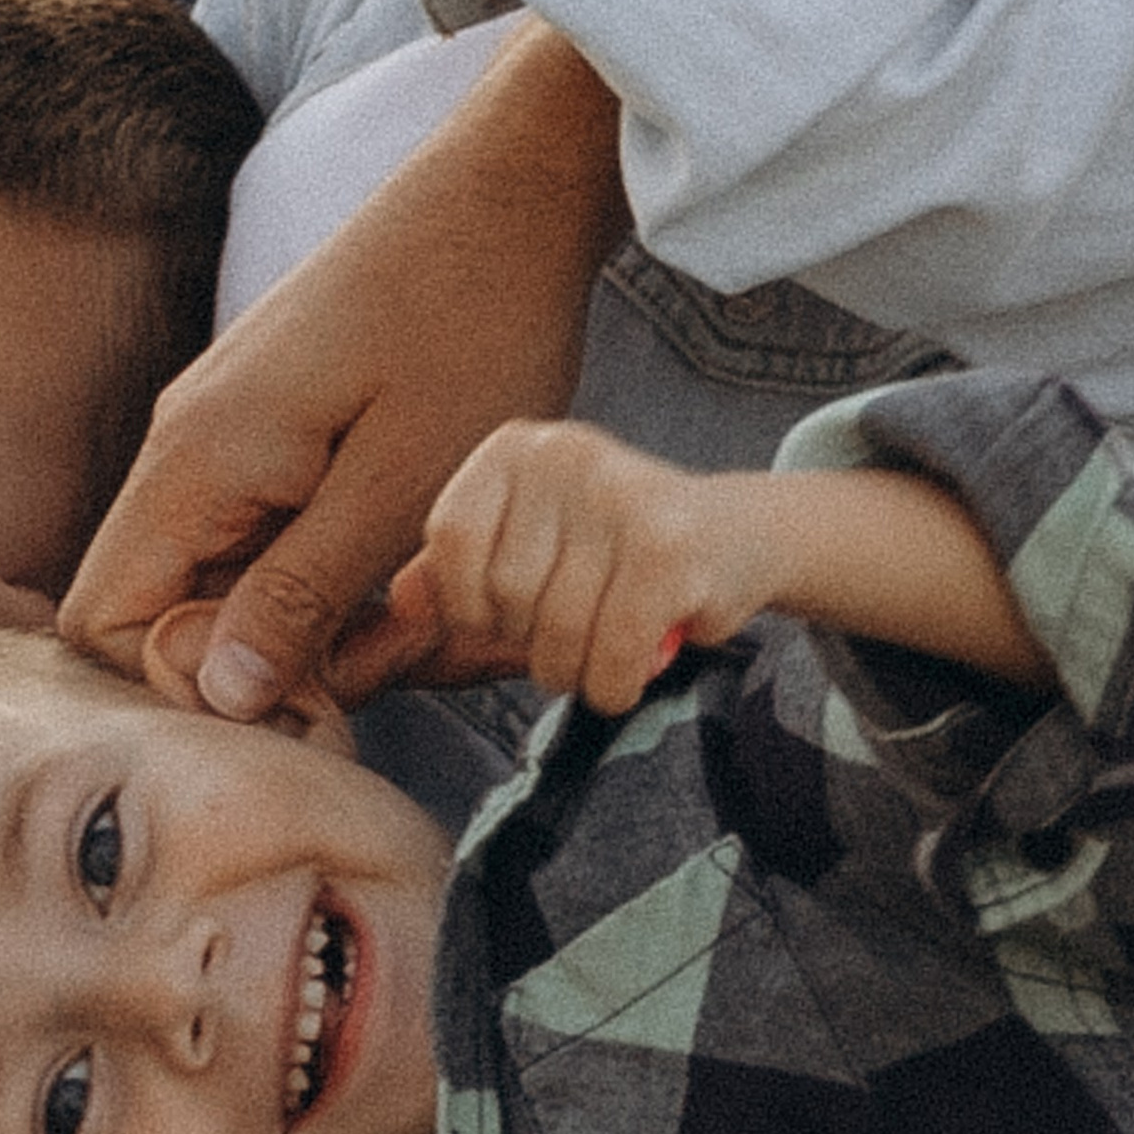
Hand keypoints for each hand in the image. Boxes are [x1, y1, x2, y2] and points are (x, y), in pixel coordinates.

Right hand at [61, 25, 621, 717]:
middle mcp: (186, 447)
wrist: (511, 192)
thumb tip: (219, 695)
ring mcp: (226, 434)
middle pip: (156, 608)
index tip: (296, 695)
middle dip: (254, 663)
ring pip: (216, 579)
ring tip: (410, 610)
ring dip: (302, 622)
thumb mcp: (401, 488)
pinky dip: (323, 574)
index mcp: (196, 461)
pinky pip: (262, 536)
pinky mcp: (271, 428)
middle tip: (377, 660)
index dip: (181, 685)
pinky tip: (406, 566)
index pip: (103, 621)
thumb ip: (301, 596)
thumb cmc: (471, 324)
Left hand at [380, 416, 780, 711]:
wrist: (735, 539)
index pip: (452, 540)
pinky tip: (629, 670)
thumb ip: (453, 569)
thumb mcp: (525, 544)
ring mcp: (623, 497)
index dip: (468, 603)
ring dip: (574, 672)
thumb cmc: (610, 551)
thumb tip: (398, 601)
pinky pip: (610, 655)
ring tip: (599, 651)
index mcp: (517, 447)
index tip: (501, 616)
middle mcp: (567, 455)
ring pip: (556, 633)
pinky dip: (612, 686)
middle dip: (529, 642)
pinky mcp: (671, 550)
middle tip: (570, 630)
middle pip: (505, 594)